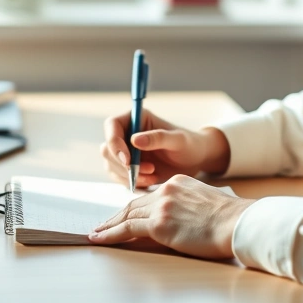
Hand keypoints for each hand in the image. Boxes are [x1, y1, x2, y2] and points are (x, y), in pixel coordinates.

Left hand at [88, 174, 255, 258]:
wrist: (237, 222)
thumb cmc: (230, 219)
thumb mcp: (207, 203)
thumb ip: (189, 206)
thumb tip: (183, 220)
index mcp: (178, 183)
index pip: (150, 196)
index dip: (135, 207)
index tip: (125, 215)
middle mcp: (166, 190)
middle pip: (134, 204)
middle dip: (116, 216)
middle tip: (103, 225)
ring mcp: (161, 206)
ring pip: (126, 215)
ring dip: (109, 225)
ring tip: (96, 234)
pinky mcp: (159, 224)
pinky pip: (127, 229)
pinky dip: (110, 234)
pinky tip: (100, 239)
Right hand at [100, 108, 230, 188]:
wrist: (195, 161)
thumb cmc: (189, 145)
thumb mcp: (178, 140)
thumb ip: (158, 138)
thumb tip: (134, 139)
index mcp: (136, 118)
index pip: (112, 125)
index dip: (114, 143)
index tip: (128, 160)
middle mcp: (126, 133)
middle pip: (107, 149)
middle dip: (123, 164)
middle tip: (149, 171)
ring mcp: (125, 151)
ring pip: (111, 165)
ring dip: (128, 176)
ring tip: (153, 178)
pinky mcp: (127, 167)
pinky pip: (119, 178)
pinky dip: (132, 184)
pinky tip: (151, 183)